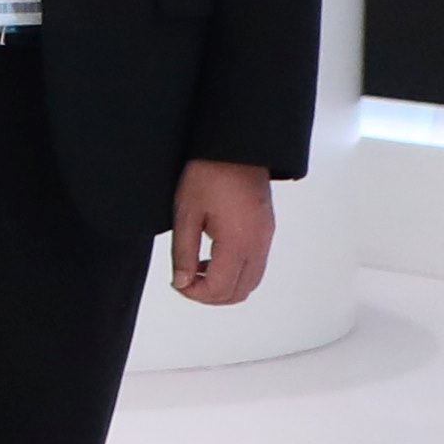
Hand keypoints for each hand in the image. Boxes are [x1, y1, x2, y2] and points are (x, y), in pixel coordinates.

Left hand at [169, 160, 274, 303]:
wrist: (235, 148)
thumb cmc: (209, 174)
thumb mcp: (186, 215)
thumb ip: (183, 253)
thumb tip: (181, 282)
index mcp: (237, 242)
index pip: (220, 288)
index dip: (195, 294)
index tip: (177, 284)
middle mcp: (258, 245)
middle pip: (240, 292)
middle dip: (210, 295)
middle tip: (185, 282)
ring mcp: (266, 238)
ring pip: (250, 281)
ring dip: (224, 285)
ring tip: (197, 269)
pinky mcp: (266, 231)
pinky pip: (255, 265)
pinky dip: (236, 272)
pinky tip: (212, 258)